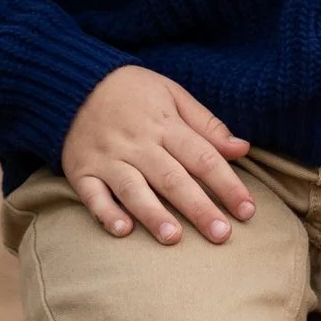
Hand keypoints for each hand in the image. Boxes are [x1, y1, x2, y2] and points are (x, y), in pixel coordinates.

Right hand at [63, 68, 256, 244]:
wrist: (73, 82)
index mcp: (164, 124)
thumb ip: (206, 124)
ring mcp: (107, 158)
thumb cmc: (132, 91)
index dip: (227, 184)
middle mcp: (137, 143)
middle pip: (172, 179)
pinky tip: (122, 231)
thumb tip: (241, 148)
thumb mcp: (172, 94)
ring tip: (174, 238)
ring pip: (133, 189)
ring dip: (153, 214)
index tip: (247, 210)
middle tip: (221, 235)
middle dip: (199, 208)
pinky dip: (105, 212)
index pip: (202, 157)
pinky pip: (92, 195)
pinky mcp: (81, 170)